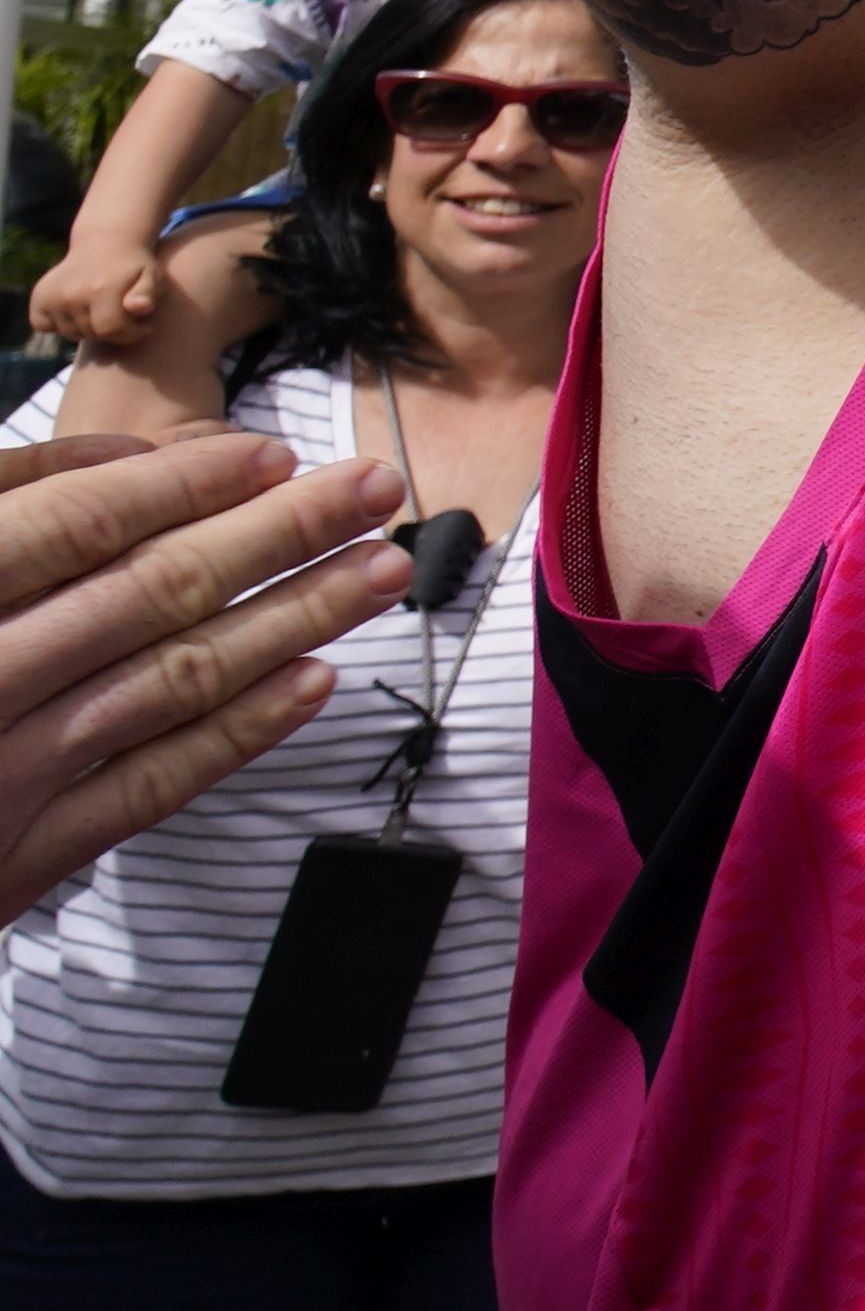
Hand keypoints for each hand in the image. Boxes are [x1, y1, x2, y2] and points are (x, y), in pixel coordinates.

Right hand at [1, 431, 415, 922]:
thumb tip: (118, 461)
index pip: (77, 525)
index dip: (186, 483)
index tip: (274, 452)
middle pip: (154, 593)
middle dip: (281, 535)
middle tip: (378, 489)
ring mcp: (2, 777)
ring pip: (176, 682)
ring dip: (295, 620)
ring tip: (379, 570)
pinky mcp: (22, 858)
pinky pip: (154, 784)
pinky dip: (240, 731)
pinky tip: (313, 682)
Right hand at [23, 251, 159, 348]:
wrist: (105, 241)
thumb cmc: (134, 265)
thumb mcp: (152, 276)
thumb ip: (147, 295)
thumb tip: (139, 307)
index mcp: (100, 289)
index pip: (110, 330)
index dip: (131, 334)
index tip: (144, 326)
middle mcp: (72, 293)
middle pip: (92, 333)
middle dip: (112, 331)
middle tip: (123, 316)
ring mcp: (52, 295)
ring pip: (71, 332)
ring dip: (88, 329)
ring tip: (103, 312)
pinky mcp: (39, 295)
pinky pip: (42, 325)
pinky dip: (57, 325)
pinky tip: (77, 313)